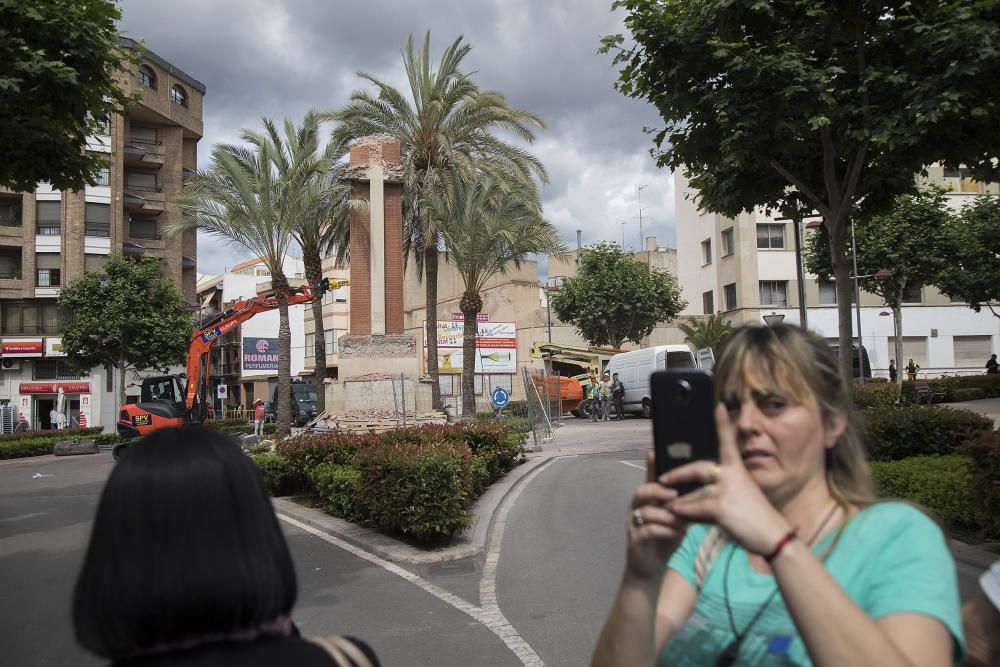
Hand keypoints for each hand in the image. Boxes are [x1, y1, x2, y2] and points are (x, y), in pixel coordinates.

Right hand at [624, 450, 687, 580]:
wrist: (651, 566)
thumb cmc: (664, 537)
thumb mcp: (675, 518)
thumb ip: (681, 504)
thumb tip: (700, 487)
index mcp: (647, 500)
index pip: (649, 479)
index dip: (650, 466)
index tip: (653, 451)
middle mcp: (637, 508)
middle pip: (642, 491)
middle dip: (659, 491)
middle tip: (675, 494)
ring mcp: (634, 523)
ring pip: (647, 512)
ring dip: (667, 516)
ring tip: (682, 521)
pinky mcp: (635, 539)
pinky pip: (649, 530)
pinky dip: (666, 530)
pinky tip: (678, 533)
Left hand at [661, 405, 790, 555]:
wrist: (773, 537)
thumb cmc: (758, 518)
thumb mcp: (742, 496)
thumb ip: (723, 488)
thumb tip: (698, 490)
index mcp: (738, 470)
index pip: (728, 443)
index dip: (722, 424)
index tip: (718, 405)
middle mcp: (732, 476)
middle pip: (698, 467)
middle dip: (678, 474)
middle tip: (663, 479)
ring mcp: (726, 491)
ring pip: (693, 493)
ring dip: (679, 501)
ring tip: (669, 507)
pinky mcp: (720, 507)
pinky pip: (692, 508)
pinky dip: (682, 513)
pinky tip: (675, 515)